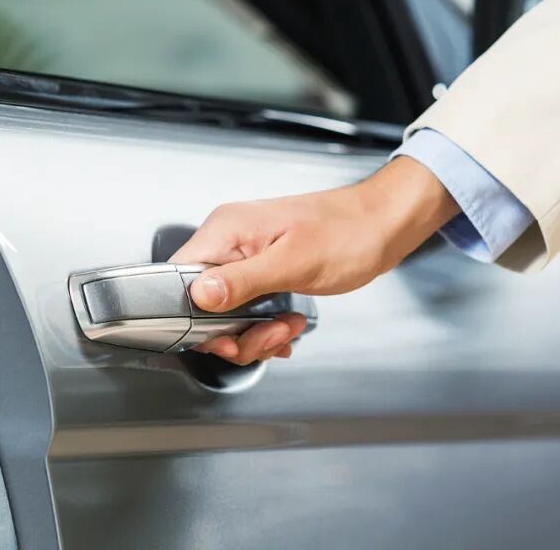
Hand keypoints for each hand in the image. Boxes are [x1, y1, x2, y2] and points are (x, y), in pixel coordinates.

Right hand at [170, 157, 458, 363]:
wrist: (382, 225)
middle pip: (200, 303)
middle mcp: (228, 241)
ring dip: (254, 332)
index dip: (193, 315)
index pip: (177, 277)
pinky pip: (243, 308)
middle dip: (234, 331)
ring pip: (223, 313)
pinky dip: (262, 326)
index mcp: (226, 231)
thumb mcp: (294, 263)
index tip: (225, 334)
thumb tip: (198, 295)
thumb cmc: (348, 234)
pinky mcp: (258, 270)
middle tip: (268, 333)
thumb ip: (241, 281)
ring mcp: (242, 257)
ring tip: (286, 326)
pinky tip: (285, 326)